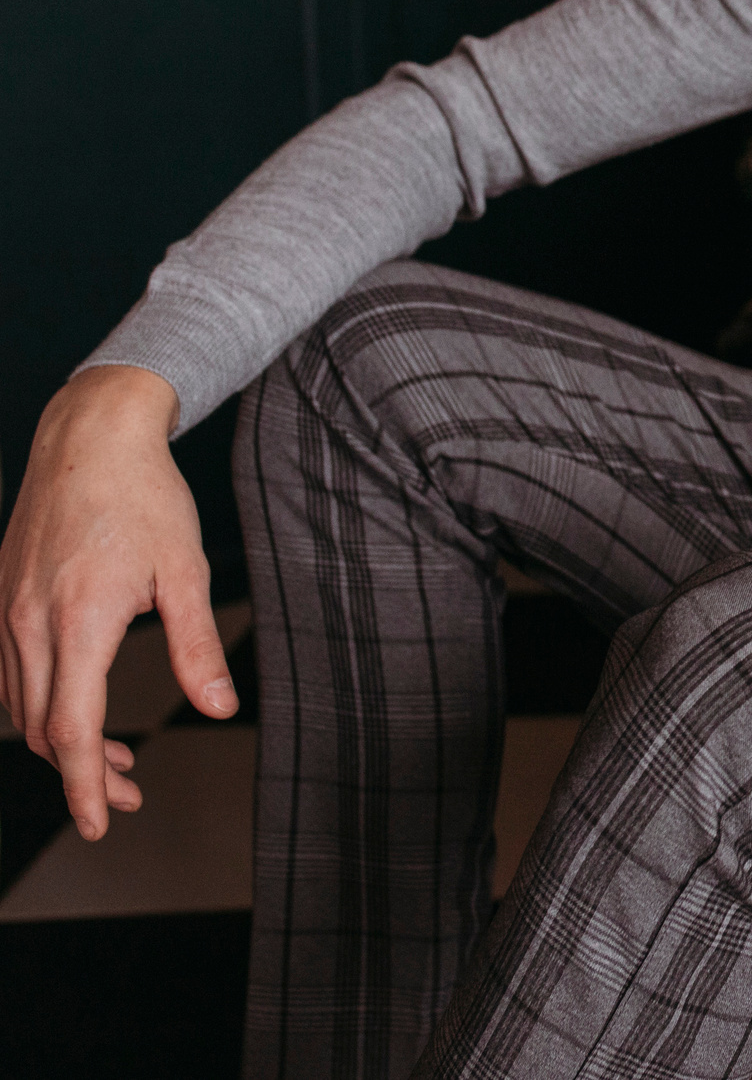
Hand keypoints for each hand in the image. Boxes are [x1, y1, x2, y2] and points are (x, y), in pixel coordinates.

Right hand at [1, 365, 236, 840]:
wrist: (87, 440)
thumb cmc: (143, 499)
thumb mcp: (185, 571)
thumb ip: (197, 644)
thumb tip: (219, 706)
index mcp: (77, 622)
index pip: (72, 730)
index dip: (86, 785)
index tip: (102, 822)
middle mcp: (29, 624)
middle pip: (42, 729)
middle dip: (83, 774)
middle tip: (130, 797)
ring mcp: (8, 613)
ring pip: (22, 706)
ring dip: (64, 743)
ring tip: (118, 762)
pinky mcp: (5, 601)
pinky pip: (12, 674)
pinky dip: (43, 706)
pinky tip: (81, 708)